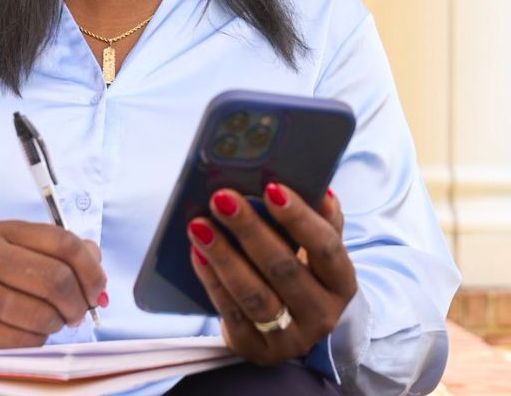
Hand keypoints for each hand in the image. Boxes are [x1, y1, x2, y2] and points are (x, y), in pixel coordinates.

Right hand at [0, 220, 106, 348]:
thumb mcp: (18, 250)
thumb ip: (59, 250)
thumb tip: (96, 260)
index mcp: (5, 231)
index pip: (62, 242)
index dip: (90, 267)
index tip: (98, 287)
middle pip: (55, 279)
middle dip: (79, 302)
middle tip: (80, 312)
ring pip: (42, 313)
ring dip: (59, 323)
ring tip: (54, 320)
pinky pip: (25, 340)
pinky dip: (39, 340)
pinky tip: (32, 332)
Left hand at [187, 185, 356, 364]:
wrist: (293, 324)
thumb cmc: (302, 269)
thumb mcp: (317, 247)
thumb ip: (320, 217)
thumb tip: (320, 187)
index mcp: (341, 282)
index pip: (326, 247)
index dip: (300, 218)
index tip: (271, 187)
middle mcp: (322, 315)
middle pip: (284, 270)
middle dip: (250, 230)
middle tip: (222, 198)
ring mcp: (291, 338)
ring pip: (254, 296)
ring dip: (224, 256)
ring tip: (199, 226)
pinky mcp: (257, 351)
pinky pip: (231, 313)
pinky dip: (212, 281)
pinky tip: (197, 254)